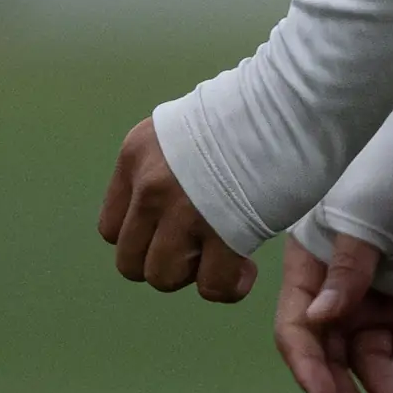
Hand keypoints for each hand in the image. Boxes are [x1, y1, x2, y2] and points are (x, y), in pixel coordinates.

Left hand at [98, 116, 257, 300]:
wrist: (283, 106)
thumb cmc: (242, 116)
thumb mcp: (180, 133)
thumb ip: (163, 171)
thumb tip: (164, 217)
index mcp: (135, 157)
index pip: (110, 229)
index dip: (143, 240)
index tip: (173, 231)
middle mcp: (150, 186)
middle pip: (130, 263)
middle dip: (166, 264)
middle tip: (199, 246)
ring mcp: (183, 211)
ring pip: (162, 277)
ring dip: (194, 274)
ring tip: (222, 252)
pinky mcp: (224, 233)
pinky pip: (211, 287)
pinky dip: (227, 286)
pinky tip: (245, 266)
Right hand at [275, 231, 392, 392]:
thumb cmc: (388, 170)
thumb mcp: (360, 218)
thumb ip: (343, 271)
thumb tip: (318, 320)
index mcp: (309, 266)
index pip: (299, 327)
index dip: (307, 366)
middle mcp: (336, 289)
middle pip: (332, 352)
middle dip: (345, 389)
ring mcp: (374, 297)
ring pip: (371, 356)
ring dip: (383, 385)